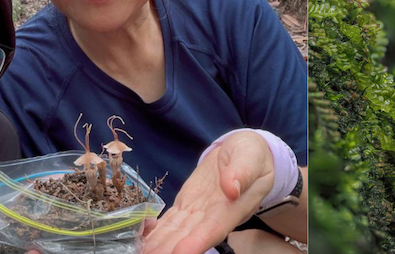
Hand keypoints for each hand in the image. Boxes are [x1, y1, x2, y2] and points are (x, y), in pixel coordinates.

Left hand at [143, 131, 274, 253]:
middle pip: (190, 236)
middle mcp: (214, 215)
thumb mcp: (251, 157)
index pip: (215, 228)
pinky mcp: (187, 204)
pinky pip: (171, 221)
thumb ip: (242, 171)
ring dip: (160, 244)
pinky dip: (156, 231)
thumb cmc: (252, 154)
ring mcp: (199, 211)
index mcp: (233, 206)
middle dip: (171, 249)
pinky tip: (143, 240)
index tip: (181, 253)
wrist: (244, 151)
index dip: (198, 242)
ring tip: (142, 252)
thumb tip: (232, 188)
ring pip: (177, 232)